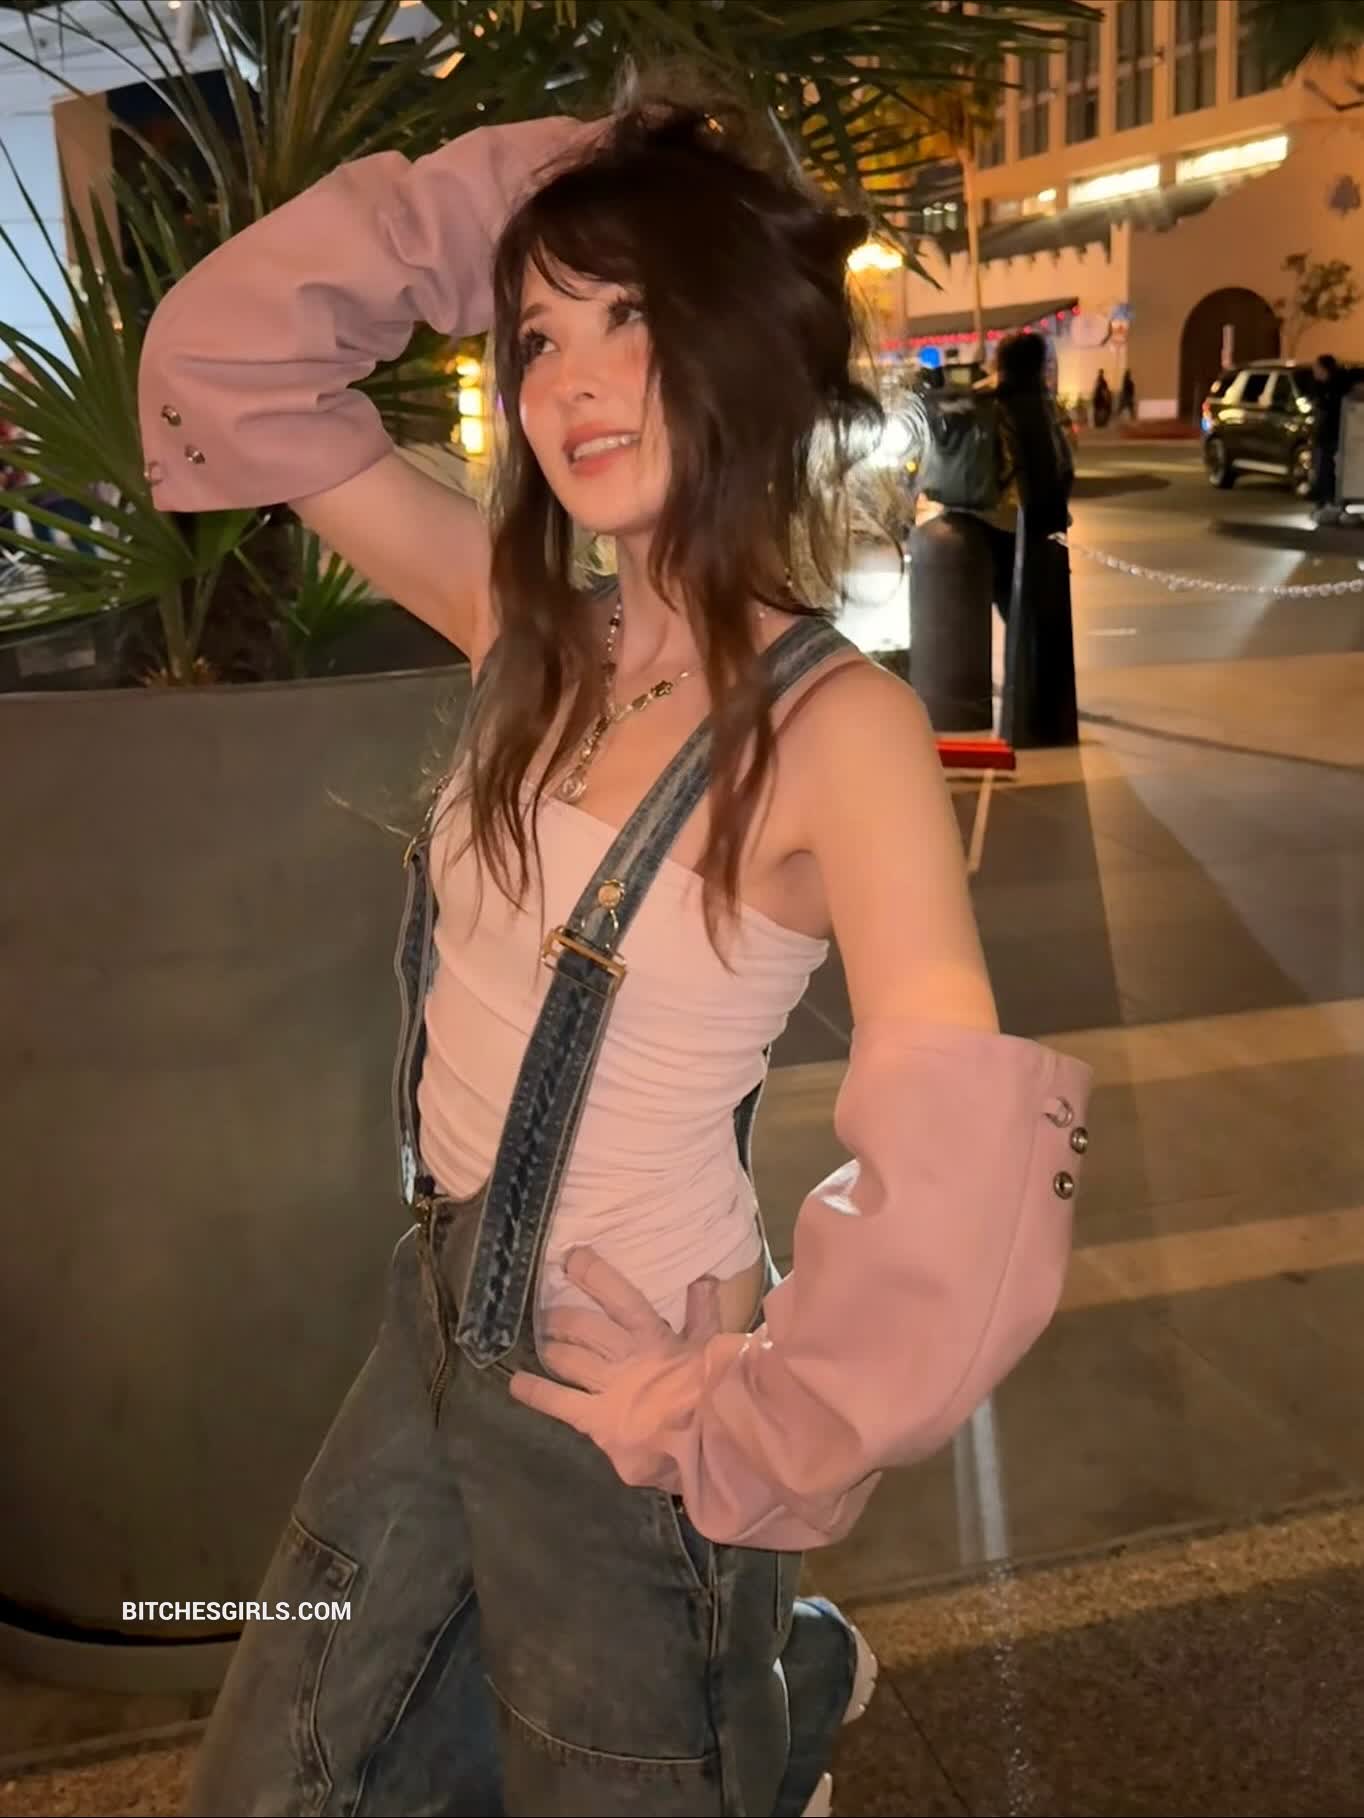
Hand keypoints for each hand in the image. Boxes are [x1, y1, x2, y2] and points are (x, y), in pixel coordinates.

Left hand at [508, 1247, 720, 1438]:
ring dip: (552, 1348)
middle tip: (549, 1314)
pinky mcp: (596, 1419)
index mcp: (652, 1335)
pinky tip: (517, 1383)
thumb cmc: (716, 1390)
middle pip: (581, 1327)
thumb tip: (704, 1278)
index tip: (572, 1257)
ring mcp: (607, 1387)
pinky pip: (557, 1401)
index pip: (618, 1295)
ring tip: (543, 1342)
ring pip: (566, 1358)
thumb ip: (705, 1312)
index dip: (593, 1274)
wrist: (713, 1440)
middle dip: (562, 1318)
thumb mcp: (715, 1346)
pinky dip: (535, 1392)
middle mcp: (623, 1356)